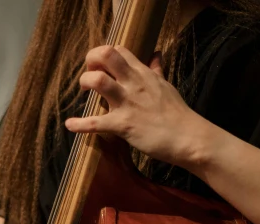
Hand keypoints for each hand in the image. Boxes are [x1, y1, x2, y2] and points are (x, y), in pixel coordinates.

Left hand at [65, 45, 207, 168]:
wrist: (189, 137)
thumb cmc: (178, 115)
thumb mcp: (166, 86)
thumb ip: (156, 71)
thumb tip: (156, 54)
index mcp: (143, 74)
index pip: (119, 50)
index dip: (104, 54)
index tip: (100, 65)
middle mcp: (133, 83)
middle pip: (106, 55)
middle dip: (91, 60)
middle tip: (89, 73)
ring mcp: (127, 103)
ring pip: (98, 81)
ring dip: (85, 82)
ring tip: (84, 91)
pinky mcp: (123, 125)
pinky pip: (95, 122)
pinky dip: (80, 124)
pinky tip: (70, 125)